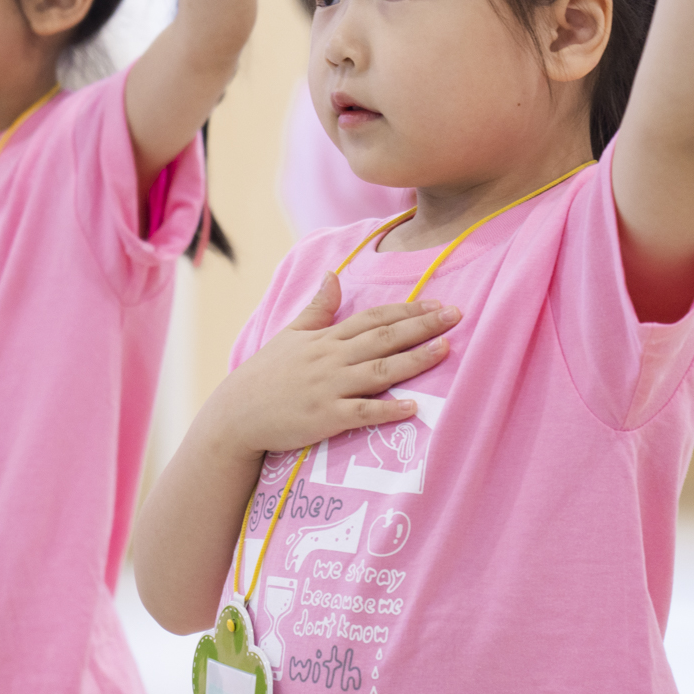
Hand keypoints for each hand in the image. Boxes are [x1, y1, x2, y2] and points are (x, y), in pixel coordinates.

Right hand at [204, 273, 460, 459]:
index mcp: (326, 338)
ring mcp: (329, 388)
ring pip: (379, 371)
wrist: (237, 414)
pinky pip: (362, 413)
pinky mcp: (325, 418)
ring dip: (413, 360)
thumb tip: (332, 275)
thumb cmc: (266, 375)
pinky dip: (387, 410)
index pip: (373, 317)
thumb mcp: (290, 334)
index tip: (438, 302)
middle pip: (383, 338)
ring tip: (444, 350)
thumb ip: (318, 307)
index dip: (407, 310)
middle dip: (421, 326)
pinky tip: (413, 408)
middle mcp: (331, 358)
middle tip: (456, 316)